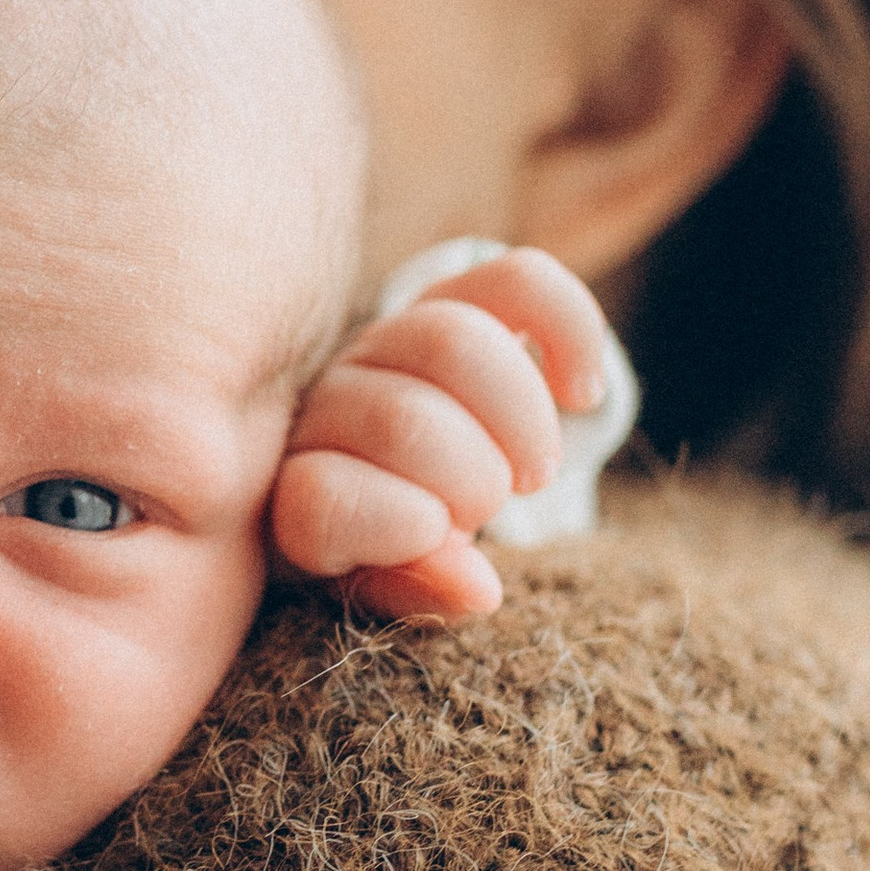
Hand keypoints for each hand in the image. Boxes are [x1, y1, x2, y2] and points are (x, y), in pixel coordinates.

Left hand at [270, 246, 614, 623]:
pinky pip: (517, 282)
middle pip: (405, 419)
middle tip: (491, 509)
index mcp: (291, 491)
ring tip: (532, 470)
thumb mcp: (388, 582)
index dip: (400, 527)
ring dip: (521, 418)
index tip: (443, 544)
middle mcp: (325, 404)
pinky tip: (578, 391)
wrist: (394, 481)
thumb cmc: (387, 549)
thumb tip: (480, 588)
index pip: (322, 498)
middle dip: (475, 482)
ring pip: (454, 339)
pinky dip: (567, 331)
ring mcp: (384, 343)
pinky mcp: (449, 298)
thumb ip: (418, 588)